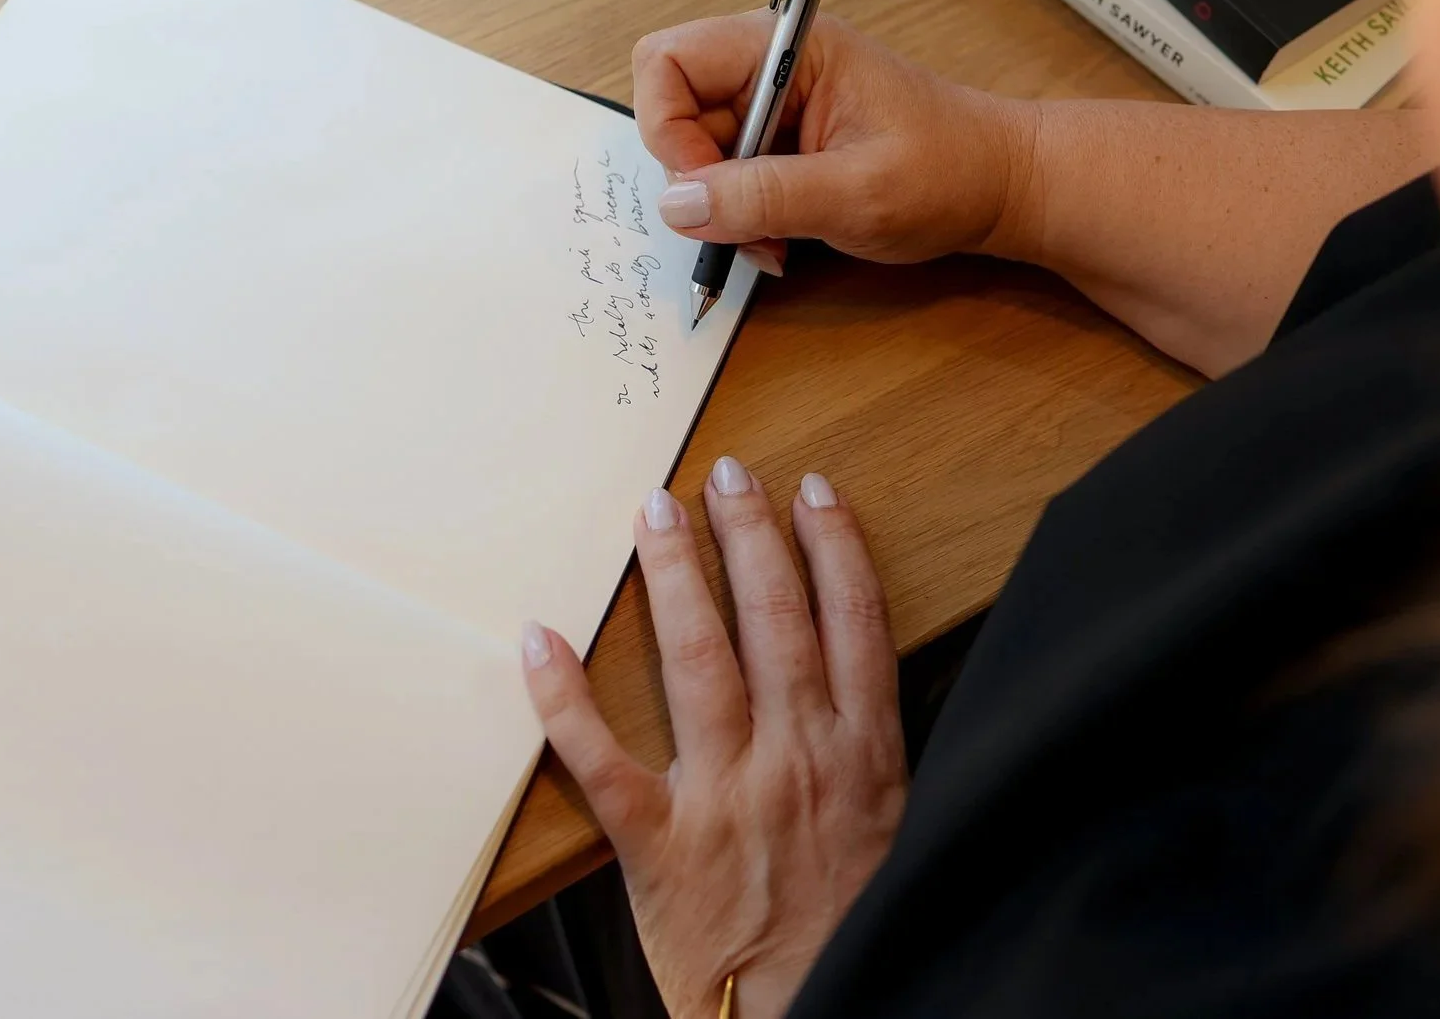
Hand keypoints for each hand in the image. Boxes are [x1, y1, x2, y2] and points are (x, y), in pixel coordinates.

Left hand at [520, 460, 907, 1018]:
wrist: (823, 1010)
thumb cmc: (858, 927)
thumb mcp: (900, 828)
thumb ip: (876, 751)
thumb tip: (857, 671)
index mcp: (864, 754)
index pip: (852, 622)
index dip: (833, 546)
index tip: (811, 492)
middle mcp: (798, 758)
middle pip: (774, 618)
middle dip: (749, 534)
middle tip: (724, 473)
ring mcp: (726, 796)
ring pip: (697, 659)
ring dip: (677, 575)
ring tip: (657, 512)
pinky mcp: (660, 844)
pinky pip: (600, 758)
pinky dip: (562, 696)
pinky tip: (538, 637)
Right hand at [633, 12, 1032, 269]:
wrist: (1004, 186)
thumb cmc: (951, 172)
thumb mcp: (857, 193)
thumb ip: (764, 196)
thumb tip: (678, 205)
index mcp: (788, 47)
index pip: (669, 61)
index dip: (668, 128)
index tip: (705, 189)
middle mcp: (770, 66)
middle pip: (673, 110)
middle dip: (694, 179)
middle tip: (742, 226)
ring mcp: (774, 103)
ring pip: (695, 152)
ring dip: (720, 207)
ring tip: (773, 242)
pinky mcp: (781, 140)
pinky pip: (726, 175)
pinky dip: (740, 215)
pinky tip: (781, 239)